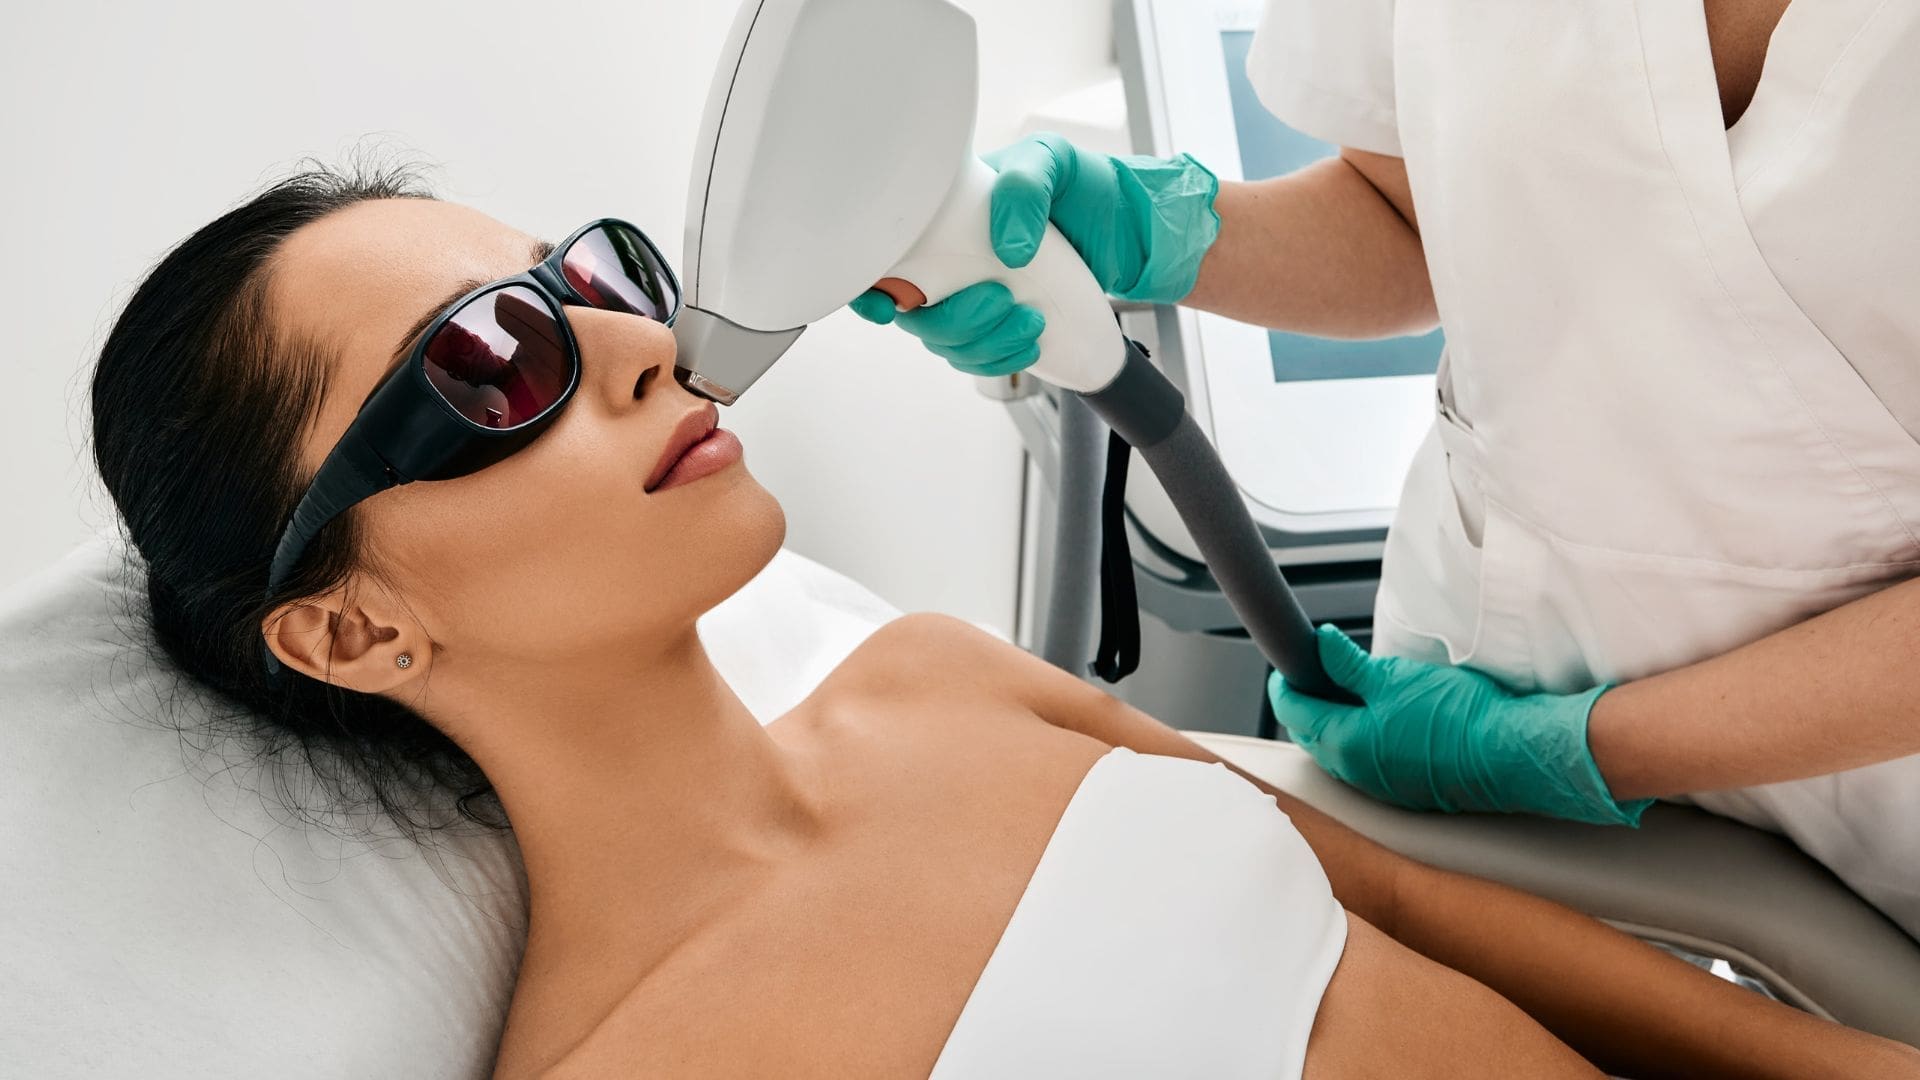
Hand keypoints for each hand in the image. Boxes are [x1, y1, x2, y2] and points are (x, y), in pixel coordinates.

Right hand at [849, 132, 1220, 373]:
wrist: (1128, 232)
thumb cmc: (1083, 186)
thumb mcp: (1053, 162)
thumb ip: (1025, 186)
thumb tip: (1006, 247)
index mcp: (940, 215)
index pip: (880, 258)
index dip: (868, 289)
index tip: (888, 306)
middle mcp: (945, 258)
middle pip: (912, 314)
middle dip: (953, 322)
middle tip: (1002, 301)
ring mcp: (967, 294)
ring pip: (944, 343)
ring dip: (983, 344)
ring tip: (1031, 322)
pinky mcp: (994, 326)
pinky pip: (975, 358)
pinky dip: (1000, 359)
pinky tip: (1030, 341)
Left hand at [1268, 625, 1651, 826]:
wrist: (1511, 752)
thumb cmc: (1456, 716)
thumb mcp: (1394, 677)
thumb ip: (1349, 666)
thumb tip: (1320, 647)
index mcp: (1344, 745)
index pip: (1295, 711)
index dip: (1286, 682)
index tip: (1289, 661)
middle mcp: (1357, 774)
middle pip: (1314, 734)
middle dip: (1309, 703)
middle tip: (1316, 671)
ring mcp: (1383, 786)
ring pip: (1342, 750)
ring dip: (1337, 721)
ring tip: (1349, 689)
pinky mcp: (1408, 788)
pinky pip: (1371, 761)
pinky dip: (1364, 737)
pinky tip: (1382, 716)